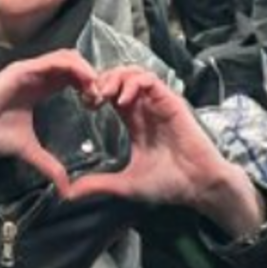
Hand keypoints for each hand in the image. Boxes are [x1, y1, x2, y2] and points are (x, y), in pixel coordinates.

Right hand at [0, 49, 97, 189]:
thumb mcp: (28, 150)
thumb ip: (49, 165)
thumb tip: (66, 189)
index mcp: (38, 88)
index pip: (71, 77)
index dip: (88, 86)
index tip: (98, 106)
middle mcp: (36, 75)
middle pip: (74, 64)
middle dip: (92, 77)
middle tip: (102, 98)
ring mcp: (29, 69)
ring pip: (68, 57)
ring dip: (87, 71)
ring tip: (96, 90)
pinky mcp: (22, 69)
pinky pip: (54, 60)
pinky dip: (75, 68)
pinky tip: (86, 82)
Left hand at [66, 66, 264, 237]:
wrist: (198, 187)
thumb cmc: (168, 184)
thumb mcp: (125, 184)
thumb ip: (98, 184)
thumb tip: (69, 194)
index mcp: (135, 121)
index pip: (111, 94)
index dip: (95, 93)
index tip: (84, 105)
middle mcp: (145, 108)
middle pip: (120, 78)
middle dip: (102, 80)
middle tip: (90, 96)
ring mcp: (158, 103)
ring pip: (134, 73)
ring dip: (115, 78)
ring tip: (103, 94)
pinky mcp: (170, 102)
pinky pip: (150, 80)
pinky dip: (133, 84)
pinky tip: (121, 101)